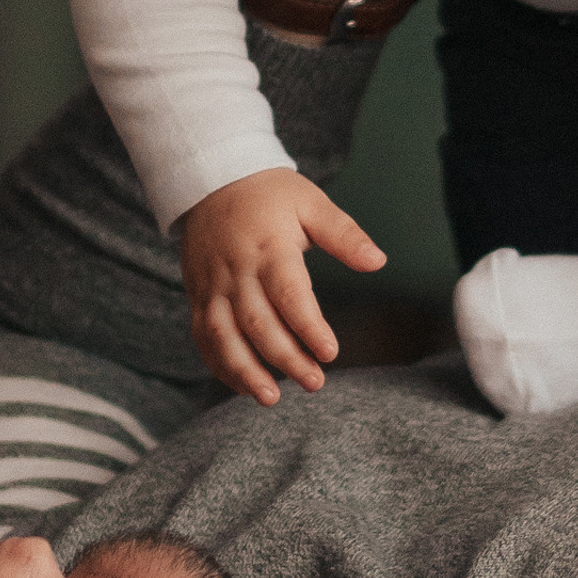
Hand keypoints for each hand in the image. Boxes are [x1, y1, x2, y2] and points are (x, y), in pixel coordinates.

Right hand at [180, 167, 382, 403]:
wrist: (211, 179)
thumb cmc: (269, 194)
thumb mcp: (310, 202)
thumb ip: (344, 234)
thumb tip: (379, 261)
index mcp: (269, 248)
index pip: (288, 293)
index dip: (308, 326)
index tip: (330, 352)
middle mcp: (237, 271)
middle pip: (258, 322)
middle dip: (285, 358)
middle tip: (315, 383)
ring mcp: (213, 285)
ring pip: (223, 335)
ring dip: (245, 370)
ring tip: (271, 398)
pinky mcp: (198, 295)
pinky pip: (204, 336)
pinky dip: (220, 364)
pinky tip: (245, 386)